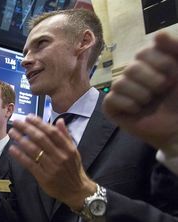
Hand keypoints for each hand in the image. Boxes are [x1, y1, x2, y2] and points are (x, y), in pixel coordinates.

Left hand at [8, 115, 95, 209]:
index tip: (29, 117)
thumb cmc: (73, 169)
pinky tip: (12, 149)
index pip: (52, 132)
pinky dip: (20, 156)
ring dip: (21, 140)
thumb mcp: (73, 151)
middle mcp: (60, 156)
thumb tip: (59, 120)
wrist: (76, 190)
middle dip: (27, 129)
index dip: (39, 123)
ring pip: (33, 150)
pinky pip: (29, 164)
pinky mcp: (43, 177)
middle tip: (17, 122)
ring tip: (12, 133)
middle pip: (41, 139)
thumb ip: (65, 136)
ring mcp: (51, 167)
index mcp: (67, 148)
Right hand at [103, 32, 177, 154]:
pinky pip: (111, 99)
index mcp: (148, 62)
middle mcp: (131, 73)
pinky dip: (128, 105)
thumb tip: (158, 34)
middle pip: (131, 68)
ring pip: (120, 83)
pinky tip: (137, 111)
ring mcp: (120, 90)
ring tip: (150, 102)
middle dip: (152, 81)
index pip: (144, 52)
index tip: (173, 76)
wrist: (177, 126)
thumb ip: (175, 48)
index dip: (161, 63)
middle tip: (162, 90)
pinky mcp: (111, 107)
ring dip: (142, 95)